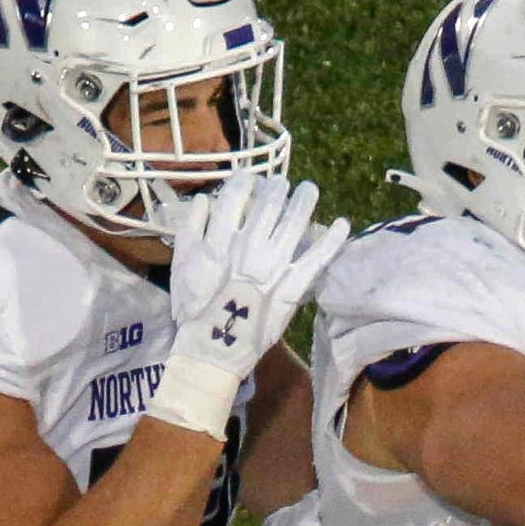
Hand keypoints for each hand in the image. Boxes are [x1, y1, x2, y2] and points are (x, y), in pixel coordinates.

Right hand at [148, 174, 351, 433]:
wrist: (210, 347)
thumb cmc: (192, 309)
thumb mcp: (182, 263)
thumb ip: (191, 229)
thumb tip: (205, 200)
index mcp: (220, 238)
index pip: (236, 196)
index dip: (246, 182)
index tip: (252, 178)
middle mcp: (249, 245)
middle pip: (269, 203)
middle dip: (278, 188)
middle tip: (284, 182)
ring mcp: (274, 265)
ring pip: (294, 222)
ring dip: (304, 201)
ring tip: (309, 189)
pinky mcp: (293, 286)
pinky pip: (317, 258)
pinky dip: (332, 239)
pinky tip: (342, 223)